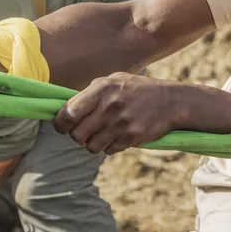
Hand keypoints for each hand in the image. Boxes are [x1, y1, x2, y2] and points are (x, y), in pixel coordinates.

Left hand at [54, 73, 179, 154]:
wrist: (170, 101)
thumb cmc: (137, 90)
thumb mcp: (114, 80)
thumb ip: (91, 93)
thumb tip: (65, 109)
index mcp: (102, 88)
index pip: (69, 113)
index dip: (60, 123)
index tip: (62, 126)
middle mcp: (110, 105)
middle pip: (77, 134)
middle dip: (77, 136)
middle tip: (85, 132)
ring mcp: (121, 123)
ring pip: (91, 146)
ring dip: (93, 144)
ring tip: (102, 134)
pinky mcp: (132, 137)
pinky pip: (108, 151)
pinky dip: (109, 147)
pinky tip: (118, 136)